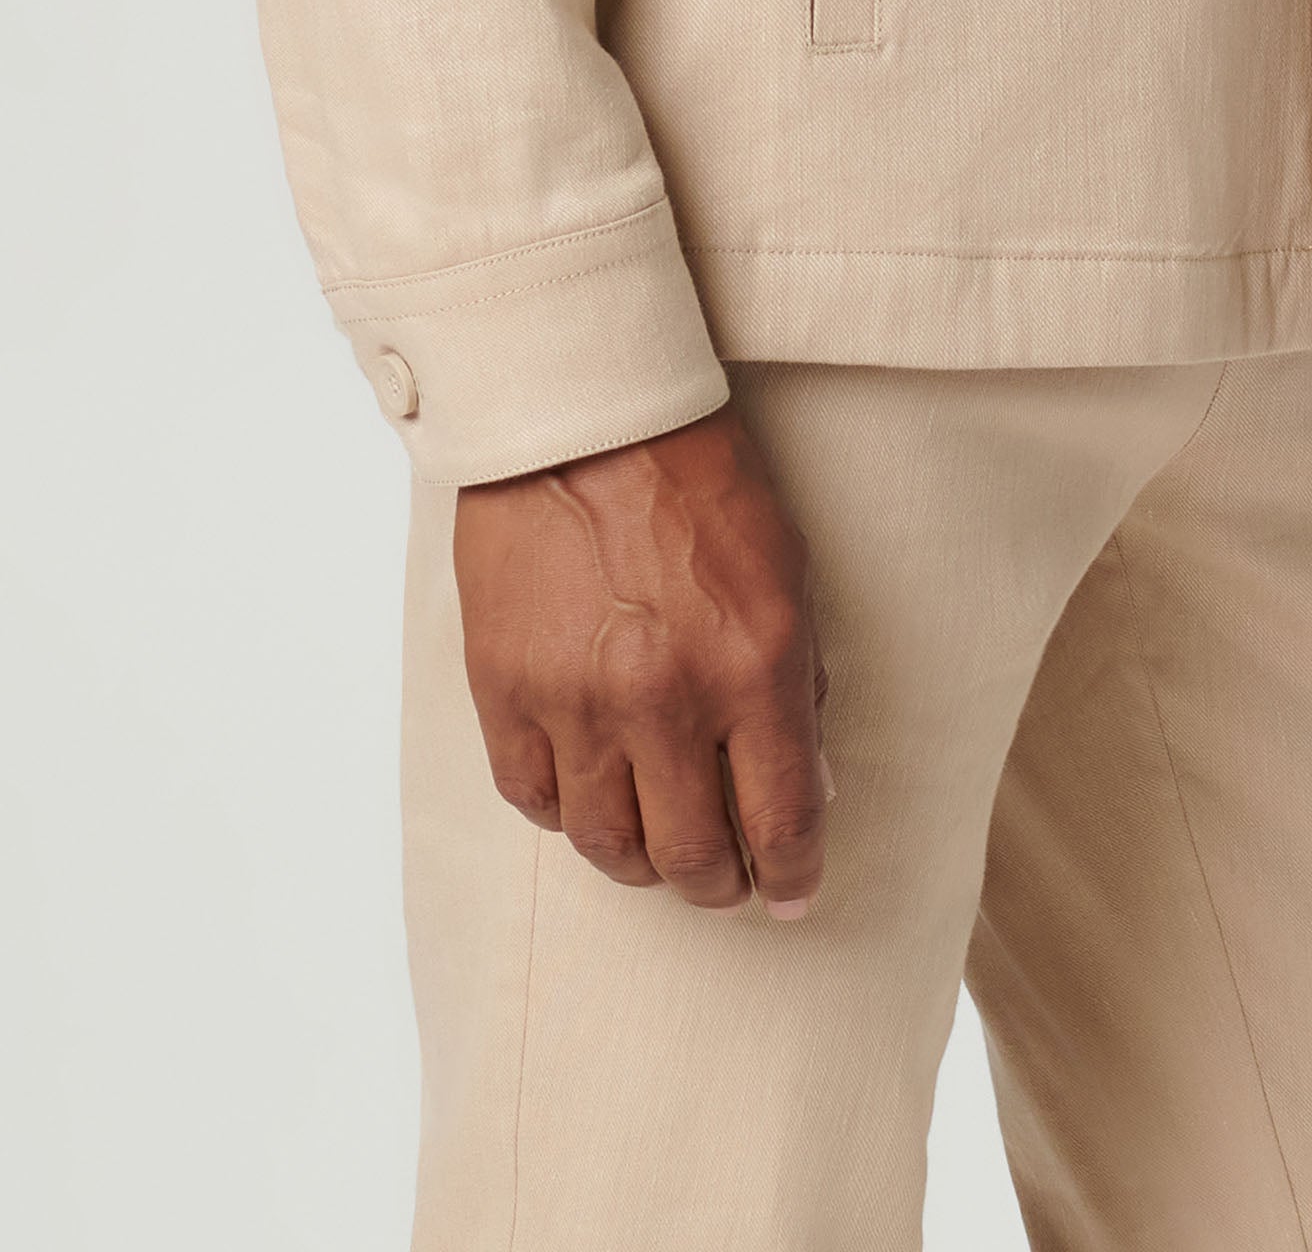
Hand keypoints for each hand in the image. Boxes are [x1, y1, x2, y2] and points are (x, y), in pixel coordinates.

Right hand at [453, 401, 830, 917]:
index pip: (781, 823)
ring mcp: (577, 702)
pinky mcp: (505, 691)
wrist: (583, 416)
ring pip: (608, 848)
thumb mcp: (786, 570)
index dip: (791, 878)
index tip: (791, 896)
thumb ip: (799, 682)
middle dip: (719, 887)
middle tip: (725, 880)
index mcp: (752, 667)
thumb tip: (806, 786)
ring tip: (656, 845)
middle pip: (692, 860)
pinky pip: (535, 801)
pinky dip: (566, 813)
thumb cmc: (697, 481)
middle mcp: (666, 701)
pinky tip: (589, 791)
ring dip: (641, 861)